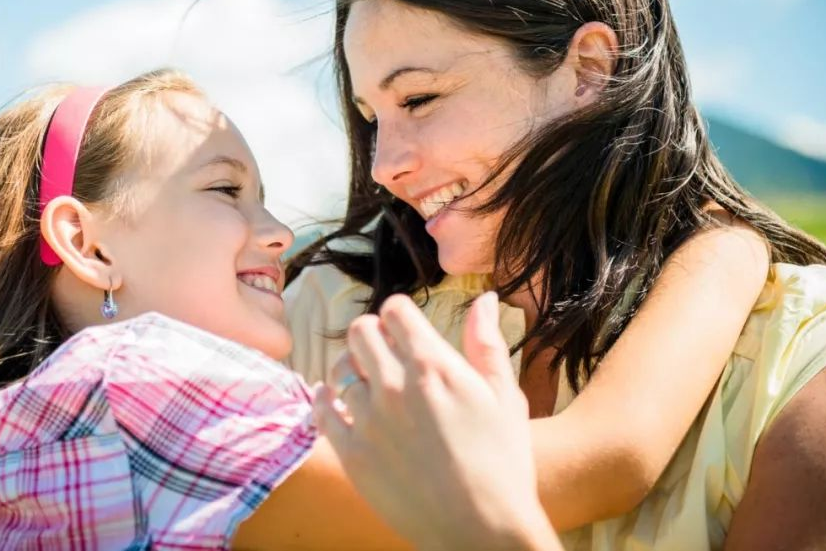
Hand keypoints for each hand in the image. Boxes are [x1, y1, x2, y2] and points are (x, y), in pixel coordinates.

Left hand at [314, 292, 560, 550]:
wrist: (483, 531)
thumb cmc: (503, 464)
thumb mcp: (505, 396)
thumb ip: (487, 342)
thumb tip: (484, 298)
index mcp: (434, 366)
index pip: (394, 309)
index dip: (399, 316)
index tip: (406, 331)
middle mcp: (395, 385)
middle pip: (360, 331)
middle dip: (373, 336)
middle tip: (386, 355)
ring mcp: (369, 419)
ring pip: (339, 367)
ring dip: (353, 370)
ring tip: (369, 384)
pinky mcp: (351, 452)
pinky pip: (320, 408)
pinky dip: (325, 398)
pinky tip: (338, 401)